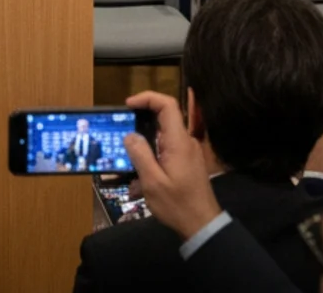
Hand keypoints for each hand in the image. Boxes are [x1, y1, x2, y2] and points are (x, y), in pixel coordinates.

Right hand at [122, 91, 221, 242]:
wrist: (201, 225)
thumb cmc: (177, 204)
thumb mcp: (153, 182)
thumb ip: (140, 155)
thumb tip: (129, 135)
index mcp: (178, 141)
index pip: (167, 105)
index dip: (147, 98)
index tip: (128, 105)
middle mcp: (185, 142)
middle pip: (163, 118)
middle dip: (140, 122)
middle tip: (120, 131)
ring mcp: (187, 152)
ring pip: (162, 137)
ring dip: (143, 145)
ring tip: (125, 160)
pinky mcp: (186, 163)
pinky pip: (166, 151)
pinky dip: (151, 158)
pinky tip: (137, 177)